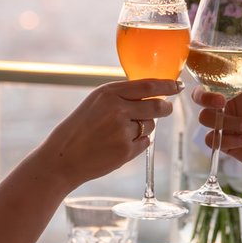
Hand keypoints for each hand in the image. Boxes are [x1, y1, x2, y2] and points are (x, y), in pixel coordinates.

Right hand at [36, 78, 180, 188]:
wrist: (63, 157)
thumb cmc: (79, 128)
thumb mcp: (95, 102)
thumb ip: (121, 96)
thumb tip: (152, 93)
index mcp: (109, 92)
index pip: (148, 85)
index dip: (167, 85)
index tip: (178, 85)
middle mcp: (118, 108)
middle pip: (157, 105)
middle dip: (165, 108)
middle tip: (166, 108)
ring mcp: (123, 130)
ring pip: (151, 125)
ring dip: (145, 127)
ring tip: (121, 132)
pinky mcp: (126, 150)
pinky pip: (145, 142)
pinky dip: (138, 143)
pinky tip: (118, 145)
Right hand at [193, 48, 241, 180]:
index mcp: (239, 88)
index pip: (214, 77)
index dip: (204, 73)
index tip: (205, 70)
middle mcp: (229, 104)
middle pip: (199, 96)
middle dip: (205, 98)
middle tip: (221, 103)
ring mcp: (226, 123)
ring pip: (205, 118)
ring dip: (225, 123)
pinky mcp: (225, 142)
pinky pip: (211, 140)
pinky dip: (226, 140)